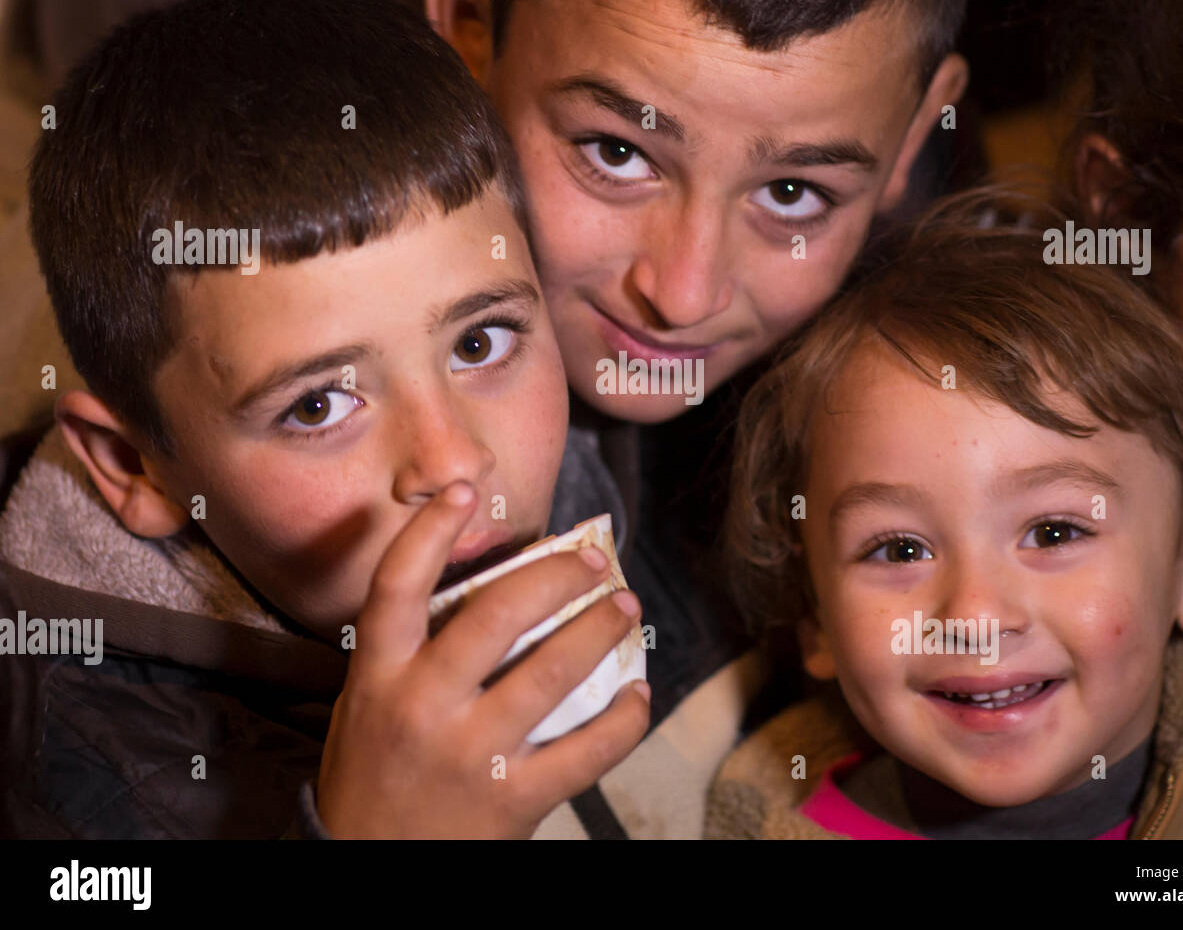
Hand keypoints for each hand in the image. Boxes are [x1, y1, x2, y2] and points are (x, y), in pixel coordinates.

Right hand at [316, 482, 649, 836]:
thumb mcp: (370, 704)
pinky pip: (587, 749)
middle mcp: (421, 707)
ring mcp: (470, 753)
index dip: (430, 531)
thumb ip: (413, 652)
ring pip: (552, 671)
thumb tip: (496, 589)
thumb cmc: (375, 774)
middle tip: (591, 561)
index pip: (396, 585)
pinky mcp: (513, 798)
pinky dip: (624, 718)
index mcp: (379, 676)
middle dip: (555, 576)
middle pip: (496, 614)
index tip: (466, 491)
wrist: (369, 868)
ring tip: (626, 608)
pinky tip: (637, 694)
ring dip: (600, 629)